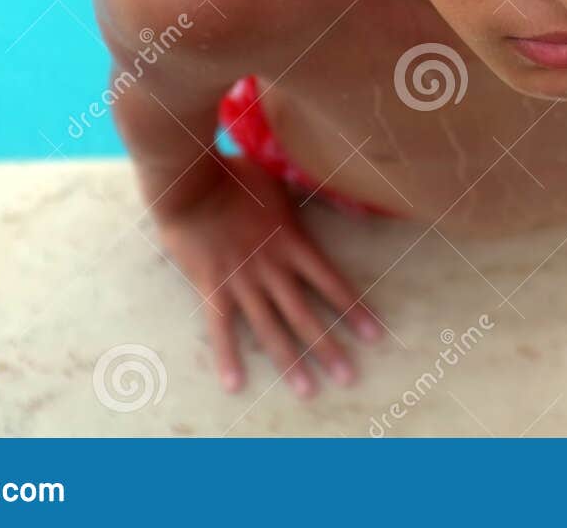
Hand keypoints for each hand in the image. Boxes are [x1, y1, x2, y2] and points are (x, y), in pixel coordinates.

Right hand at [150, 155, 384, 398]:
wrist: (190, 182)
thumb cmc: (237, 176)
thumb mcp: (282, 184)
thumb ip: (305, 201)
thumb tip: (339, 198)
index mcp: (293, 243)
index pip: (332, 283)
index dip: (354, 310)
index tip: (375, 336)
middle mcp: (273, 269)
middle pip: (306, 315)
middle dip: (329, 348)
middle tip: (348, 378)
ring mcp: (242, 281)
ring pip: (271, 329)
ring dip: (290, 361)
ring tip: (308, 391)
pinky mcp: (212, 287)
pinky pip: (221, 328)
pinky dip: (227, 357)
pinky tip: (234, 385)